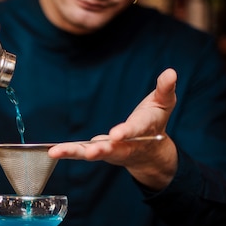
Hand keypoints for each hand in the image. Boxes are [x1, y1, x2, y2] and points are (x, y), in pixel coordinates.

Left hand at [48, 68, 178, 189]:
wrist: (149, 151)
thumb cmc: (155, 122)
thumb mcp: (164, 103)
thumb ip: (165, 89)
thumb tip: (171, 72)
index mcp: (142, 130)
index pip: (134, 131)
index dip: (126, 132)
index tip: (117, 135)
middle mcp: (125, 144)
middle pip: (111, 148)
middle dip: (100, 150)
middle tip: (90, 152)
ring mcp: (110, 149)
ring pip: (91, 153)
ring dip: (74, 152)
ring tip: (57, 152)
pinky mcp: (97, 150)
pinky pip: (81, 151)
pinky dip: (68, 151)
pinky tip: (53, 151)